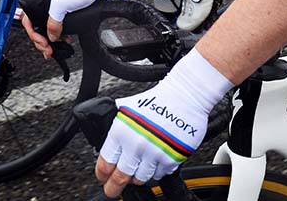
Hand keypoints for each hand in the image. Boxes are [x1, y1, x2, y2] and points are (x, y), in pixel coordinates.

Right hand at [21, 0, 120, 51]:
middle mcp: (45, 6)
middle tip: (48, 50)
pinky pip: (57, 28)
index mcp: (39, 1)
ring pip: (46, 29)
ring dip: (50, 41)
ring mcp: (54, 10)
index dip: (34, 35)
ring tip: (54, 49)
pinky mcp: (64, 13)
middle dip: (41, 41)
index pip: (28, 21)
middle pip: (37, 27)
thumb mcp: (61, 6)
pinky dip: (59, 37)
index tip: (43, 43)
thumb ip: (53, 23)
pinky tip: (64, 41)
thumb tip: (51, 37)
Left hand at [95, 50, 230, 196]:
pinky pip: (159, 175)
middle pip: (120, 177)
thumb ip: (116, 125)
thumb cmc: (157, 100)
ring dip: (136, 178)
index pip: (105, 163)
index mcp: (121, 131)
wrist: (184, 97)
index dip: (102, 173)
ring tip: (136, 172)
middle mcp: (136, 144)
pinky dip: (155, 172)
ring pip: (140, 179)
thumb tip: (106, 139)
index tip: (103, 177)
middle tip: (112, 190)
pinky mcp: (171, 159)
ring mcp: (154, 153)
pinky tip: (153, 163)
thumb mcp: (127, 108)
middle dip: (113, 187)